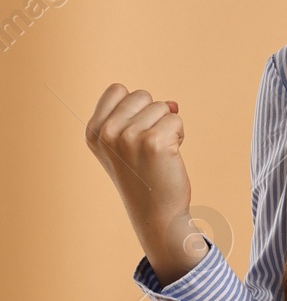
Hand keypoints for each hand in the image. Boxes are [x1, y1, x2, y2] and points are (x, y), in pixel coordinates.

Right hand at [85, 84, 199, 285]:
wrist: (156, 211)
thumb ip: (136, 117)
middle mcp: (107, 132)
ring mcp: (128, 136)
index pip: (117, 90)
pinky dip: (179, 134)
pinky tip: (169, 156)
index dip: (135, 106)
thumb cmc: (144, 175)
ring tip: (158, 153)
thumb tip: (173, 103)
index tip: (134, 133)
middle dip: (153, 115)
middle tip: (148, 146)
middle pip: (142, 95)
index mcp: (93, 131)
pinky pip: (176, 119)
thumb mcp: (124, 144)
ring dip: (168, 126)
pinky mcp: (153, 142)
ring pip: (162, 106)